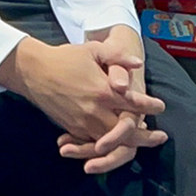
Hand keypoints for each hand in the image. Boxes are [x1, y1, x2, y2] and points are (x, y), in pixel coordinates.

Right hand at [0, 37, 164, 167]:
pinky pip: (95, 143)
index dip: (150, 105)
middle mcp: (95, 110)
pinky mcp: (74, 129)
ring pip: (113, 142)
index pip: (134, 103)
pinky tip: (118, 144)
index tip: (161, 105)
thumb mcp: (93, 49)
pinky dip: (109, 146)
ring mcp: (83, 123)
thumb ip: (117, 55)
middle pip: (127, 132)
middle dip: (146, 136)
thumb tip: (137, 63)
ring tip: (143, 142)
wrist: (34, 72)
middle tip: (161, 136)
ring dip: (130, 144)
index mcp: (103, 90)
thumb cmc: (66, 57)